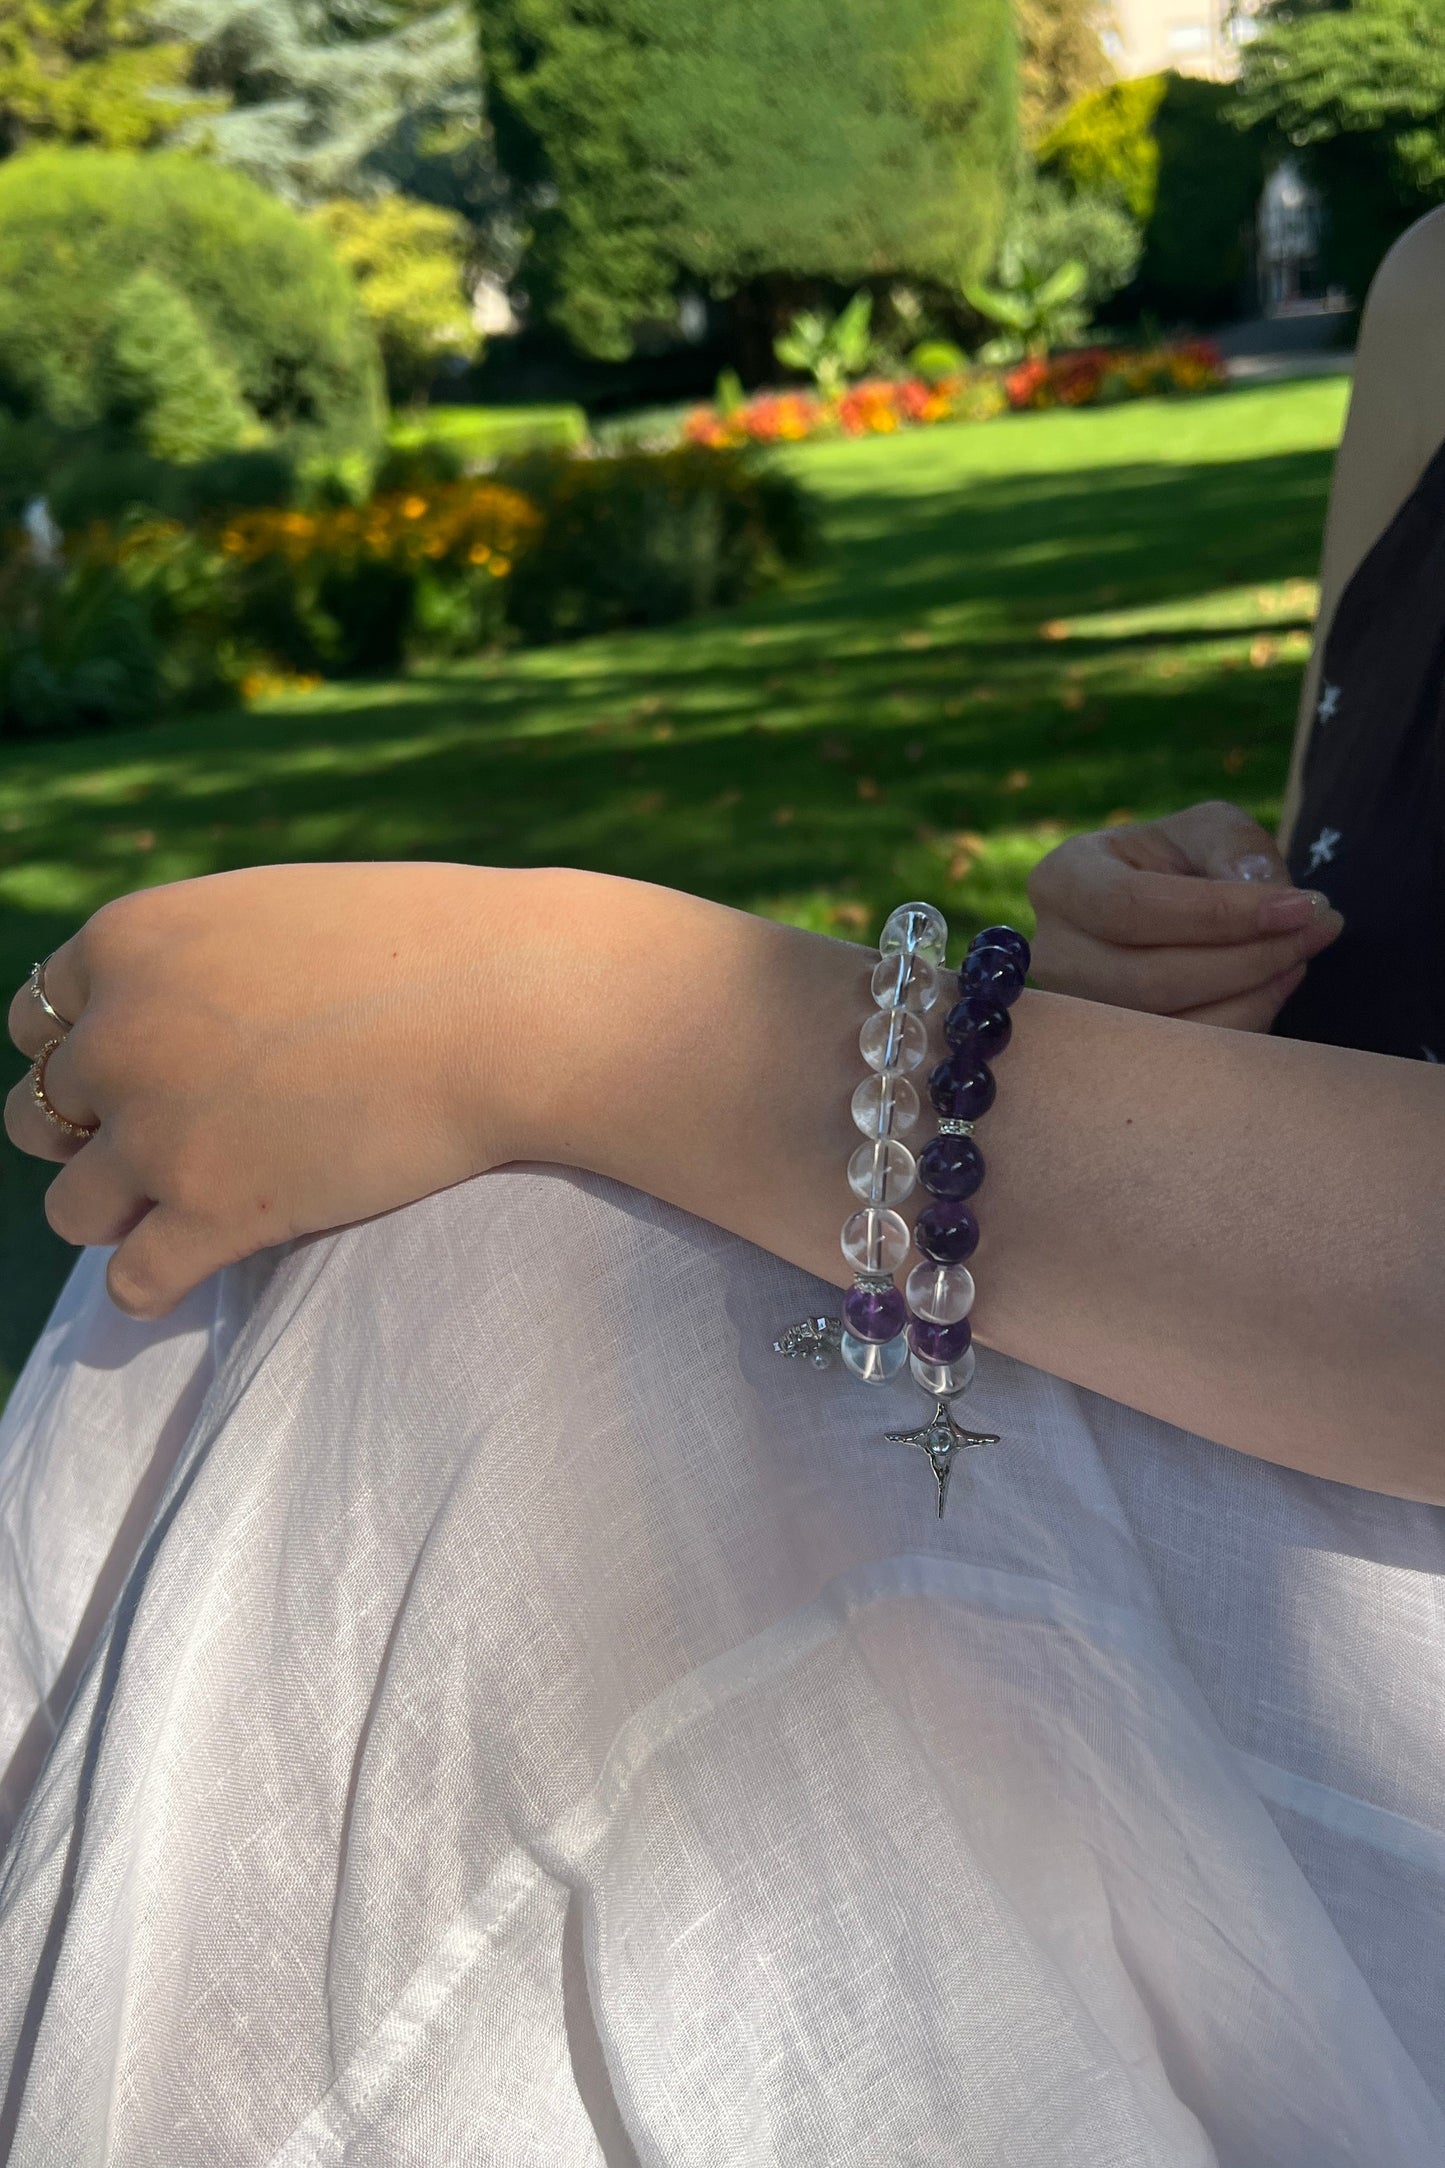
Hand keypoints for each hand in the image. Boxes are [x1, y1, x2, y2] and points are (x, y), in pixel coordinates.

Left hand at [5, 862, 539, 1318]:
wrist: (509, 1003)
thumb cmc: (425, 941)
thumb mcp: (276, 911)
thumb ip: (203, 959)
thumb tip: (188, 1014)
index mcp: (129, 942)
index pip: (38, 1017)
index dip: (90, 1052)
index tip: (149, 1075)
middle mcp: (120, 1035)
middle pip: (41, 1114)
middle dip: (98, 1134)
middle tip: (180, 1140)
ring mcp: (159, 1132)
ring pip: (72, 1209)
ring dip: (120, 1213)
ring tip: (190, 1208)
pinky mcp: (216, 1214)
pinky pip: (132, 1285)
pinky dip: (157, 1285)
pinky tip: (204, 1266)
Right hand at [1026, 802, 1344, 1027]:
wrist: (1165, 908)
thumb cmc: (1183, 862)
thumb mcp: (1209, 829)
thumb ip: (1235, 848)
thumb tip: (1262, 893)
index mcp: (1062, 880)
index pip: (1131, 907)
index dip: (1218, 913)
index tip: (1301, 906)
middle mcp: (1054, 953)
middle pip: (1148, 978)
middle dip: (1248, 957)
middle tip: (1320, 928)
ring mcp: (1078, 1014)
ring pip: (1168, 1026)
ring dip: (1253, 992)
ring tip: (1302, 952)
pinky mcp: (1114, 1055)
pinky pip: (1185, 1058)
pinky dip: (1244, 1022)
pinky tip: (1278, 984)